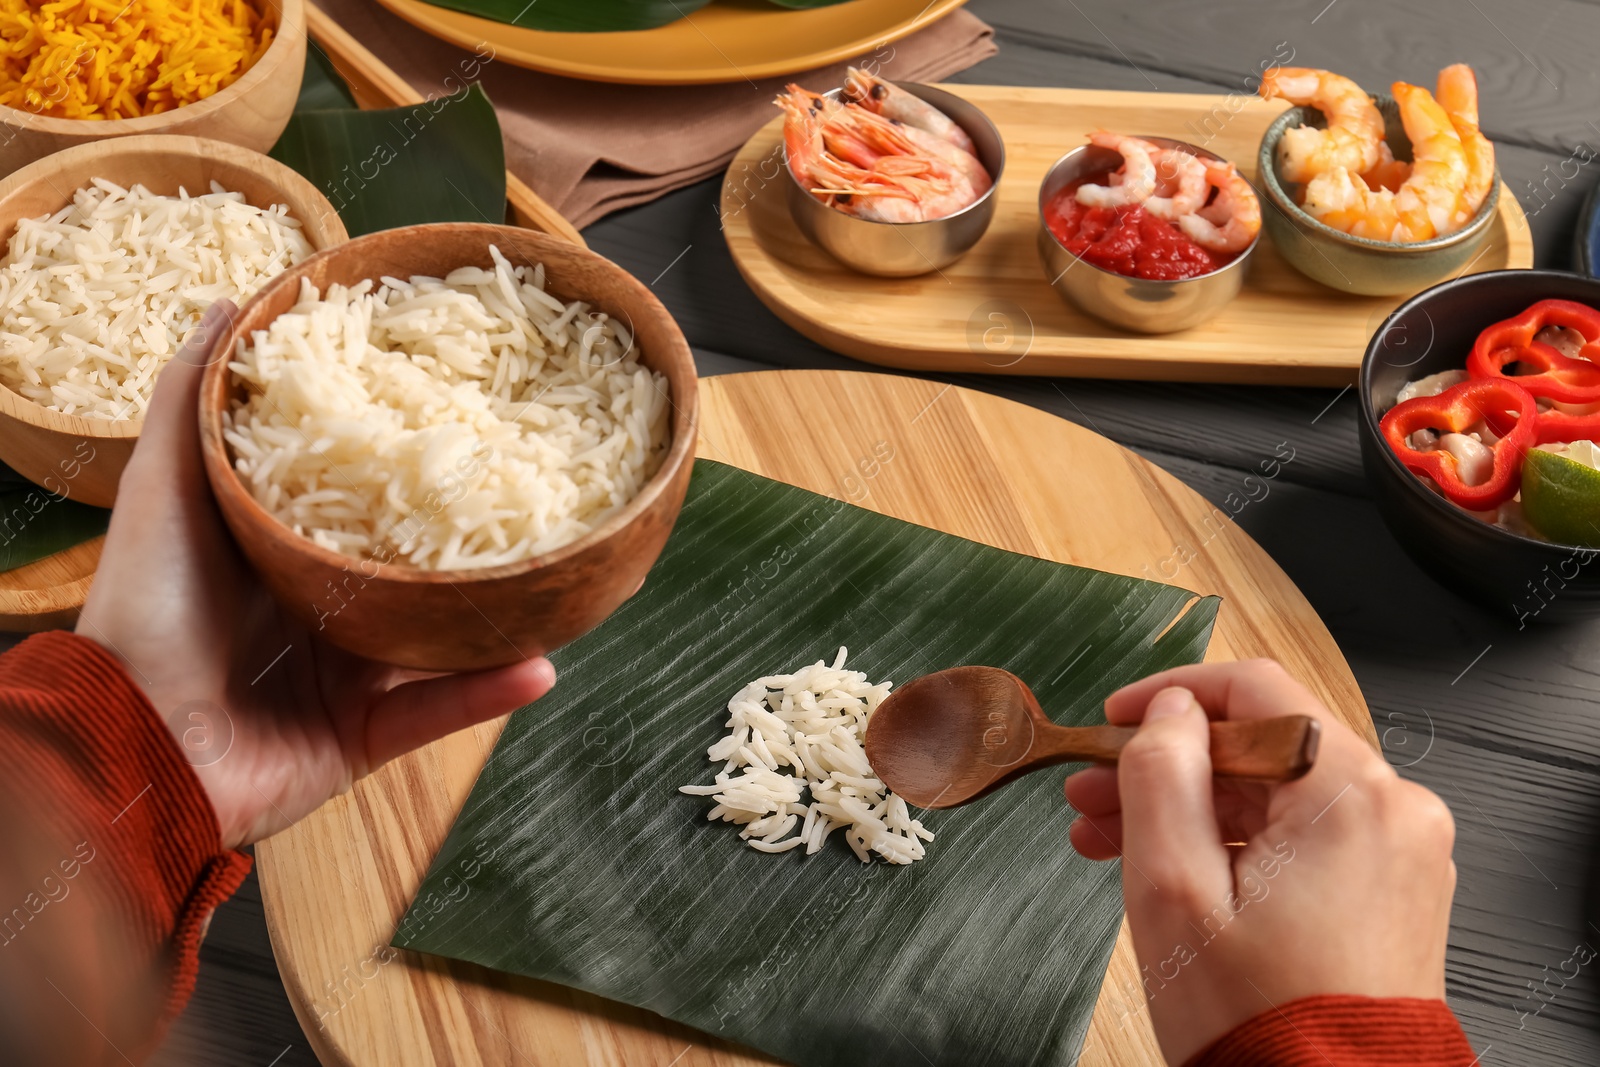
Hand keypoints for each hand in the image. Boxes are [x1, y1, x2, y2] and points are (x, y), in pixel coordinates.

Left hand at [77, 302, 555, 847]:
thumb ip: (191, 401)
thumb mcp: (163, 488)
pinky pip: (438, 713)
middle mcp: (320, 614)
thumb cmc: (144, 611)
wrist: (132, 744)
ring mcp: (345, 680)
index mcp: (280, 555)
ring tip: (556, 578)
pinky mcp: (363, 739)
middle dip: (469, 538)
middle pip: (410, 569)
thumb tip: (225, 305)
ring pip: (440, 642)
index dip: (405, 458)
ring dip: (498, 618)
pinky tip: (542, 664)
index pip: (359, 498)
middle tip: (530, 492)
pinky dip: (488, 693)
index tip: (458, 412)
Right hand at [1064, 659, 1455, 1065]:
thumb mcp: (1173, 884)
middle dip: (1166, 766)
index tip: (1114, 719)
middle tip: (1092, 793)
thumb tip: (1168, 710)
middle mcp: (1392, 810)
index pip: (1254, 688)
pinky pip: (1302, 837)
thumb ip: (1161, 773)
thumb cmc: (1257, 1021)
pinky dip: (1235, 842)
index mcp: (1348, 792)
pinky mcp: (1391, 894)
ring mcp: (1399, 854)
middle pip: (1260, 746)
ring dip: (1190, 807)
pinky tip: (1173, 868)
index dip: (1169, 695)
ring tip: (1111, 840)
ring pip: (1275, 794)